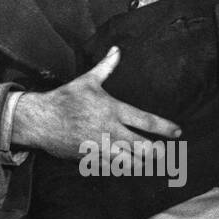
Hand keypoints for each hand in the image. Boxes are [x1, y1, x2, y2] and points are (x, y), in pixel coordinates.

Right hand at [10, 47, 181, 159]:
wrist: (41, 120)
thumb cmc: (65, 98)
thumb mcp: (87, 80)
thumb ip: (106, 67)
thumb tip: (116, 49)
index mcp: (113, 110)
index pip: (147, 121)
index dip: (165, 128)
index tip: (177, 132)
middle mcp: (110, 130)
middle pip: (143, 148)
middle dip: (157, 152)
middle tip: (165, 153)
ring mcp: (101, 147)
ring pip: (130, 162)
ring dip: (142, 164)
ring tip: (150, 162)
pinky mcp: (91, 158)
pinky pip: (112, 168)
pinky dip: (122, 169)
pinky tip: (128, 167)